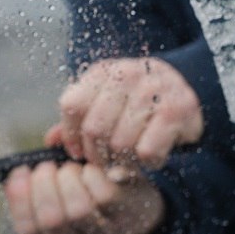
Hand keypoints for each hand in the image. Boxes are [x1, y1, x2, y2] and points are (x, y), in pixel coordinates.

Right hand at [4, 160, 163, 233]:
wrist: (133, 210)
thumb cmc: (85, 200)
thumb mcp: (56, 199)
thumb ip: (33, 185)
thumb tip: (17, 173)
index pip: (28, 229)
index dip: (20, 198)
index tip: (21, 171)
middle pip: (51, 219)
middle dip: (44, 184)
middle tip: (47, 167)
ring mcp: (103, 233)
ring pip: (78, 209)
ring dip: (68, 178)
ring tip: (70, 169)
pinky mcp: (125, 215)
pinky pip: (103, 194)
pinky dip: (91, 174)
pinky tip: (90, 169)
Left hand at [55, 56, 202, 168]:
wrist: (185, 86)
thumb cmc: (135, 99)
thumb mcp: (105, 101)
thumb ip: (78, 119)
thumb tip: (49, 141)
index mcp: (103, 71)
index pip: (72, 105)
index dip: (70, 135)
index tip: (77, 152)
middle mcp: (126, 74)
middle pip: (95, 129)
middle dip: (96, 155)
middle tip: (105, 162)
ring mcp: (152, 89)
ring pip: (120, 143)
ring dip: (122, 160)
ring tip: (128, 159)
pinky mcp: (176, 109)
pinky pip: (147, 150)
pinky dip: (146, 162)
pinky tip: (149, 155)